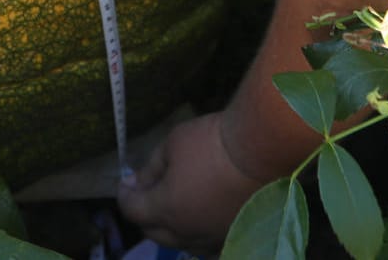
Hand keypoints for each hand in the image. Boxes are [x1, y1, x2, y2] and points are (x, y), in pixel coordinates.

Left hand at [116, 112, 268, 252]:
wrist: (262, 149)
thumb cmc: (213, 142)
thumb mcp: (173, 144)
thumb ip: (151, 168)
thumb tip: (137, 182)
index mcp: (166, 209)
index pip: (133, 210)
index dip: (125, 195)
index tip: (126, 182)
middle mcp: (186, 232)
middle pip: (153, 232)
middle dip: (144, 213)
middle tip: (146, 192)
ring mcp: (211, 238)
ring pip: (180, 243)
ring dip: (170, 227)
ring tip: (174, 205)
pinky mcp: (232, 236)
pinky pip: (206, 246)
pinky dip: (196, 235)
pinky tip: (199, 219)